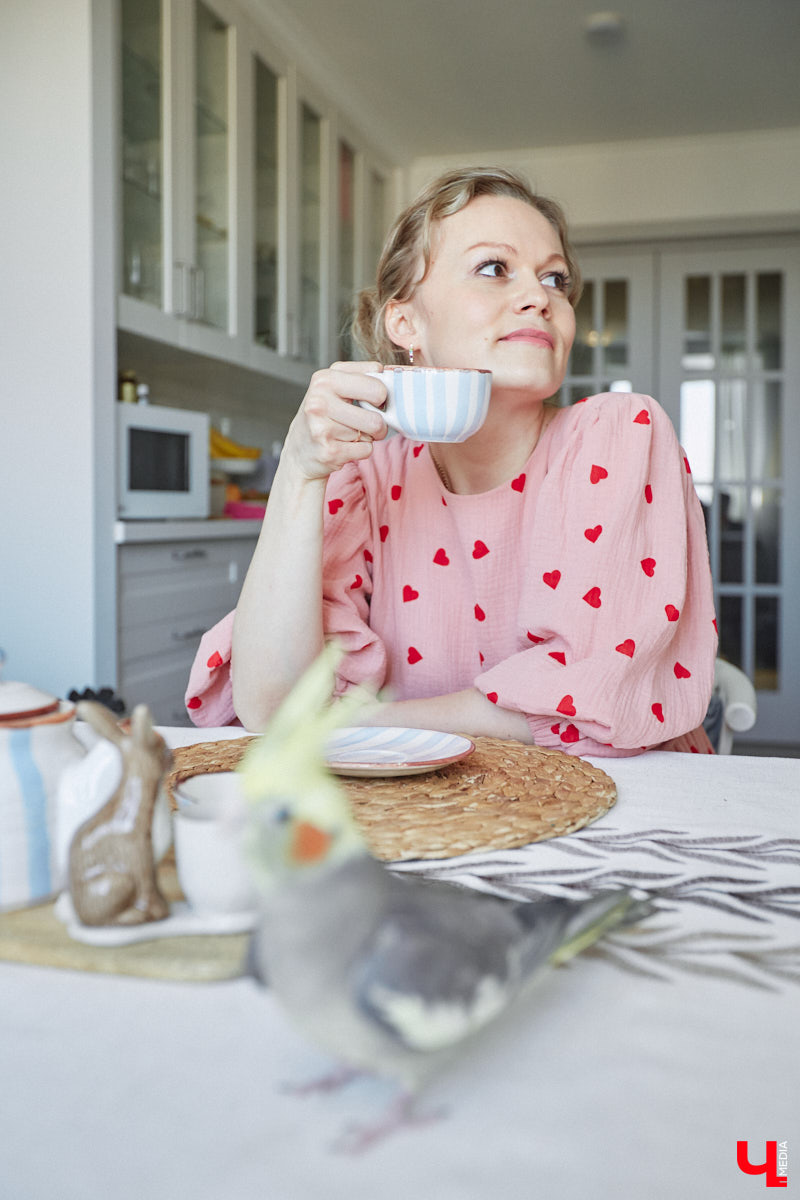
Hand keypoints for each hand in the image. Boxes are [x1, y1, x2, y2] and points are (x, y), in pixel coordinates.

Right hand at [284, 361, 389, 480]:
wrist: (300, 451)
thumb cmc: (324, 416)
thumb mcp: (335, 387)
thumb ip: (362, 377)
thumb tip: (393, 376)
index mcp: (325, 379)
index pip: (376, 383)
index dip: (381, 395)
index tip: (371, 400)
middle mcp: (320, 401)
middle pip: (377, 414)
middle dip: (380, 421)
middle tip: (367, 422)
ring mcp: (322, 428)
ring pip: (373, 432)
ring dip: (368, 436)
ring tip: (350, 434)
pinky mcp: (329, 451)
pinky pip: (366, 450)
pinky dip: (361, 450)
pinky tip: (344, 446)